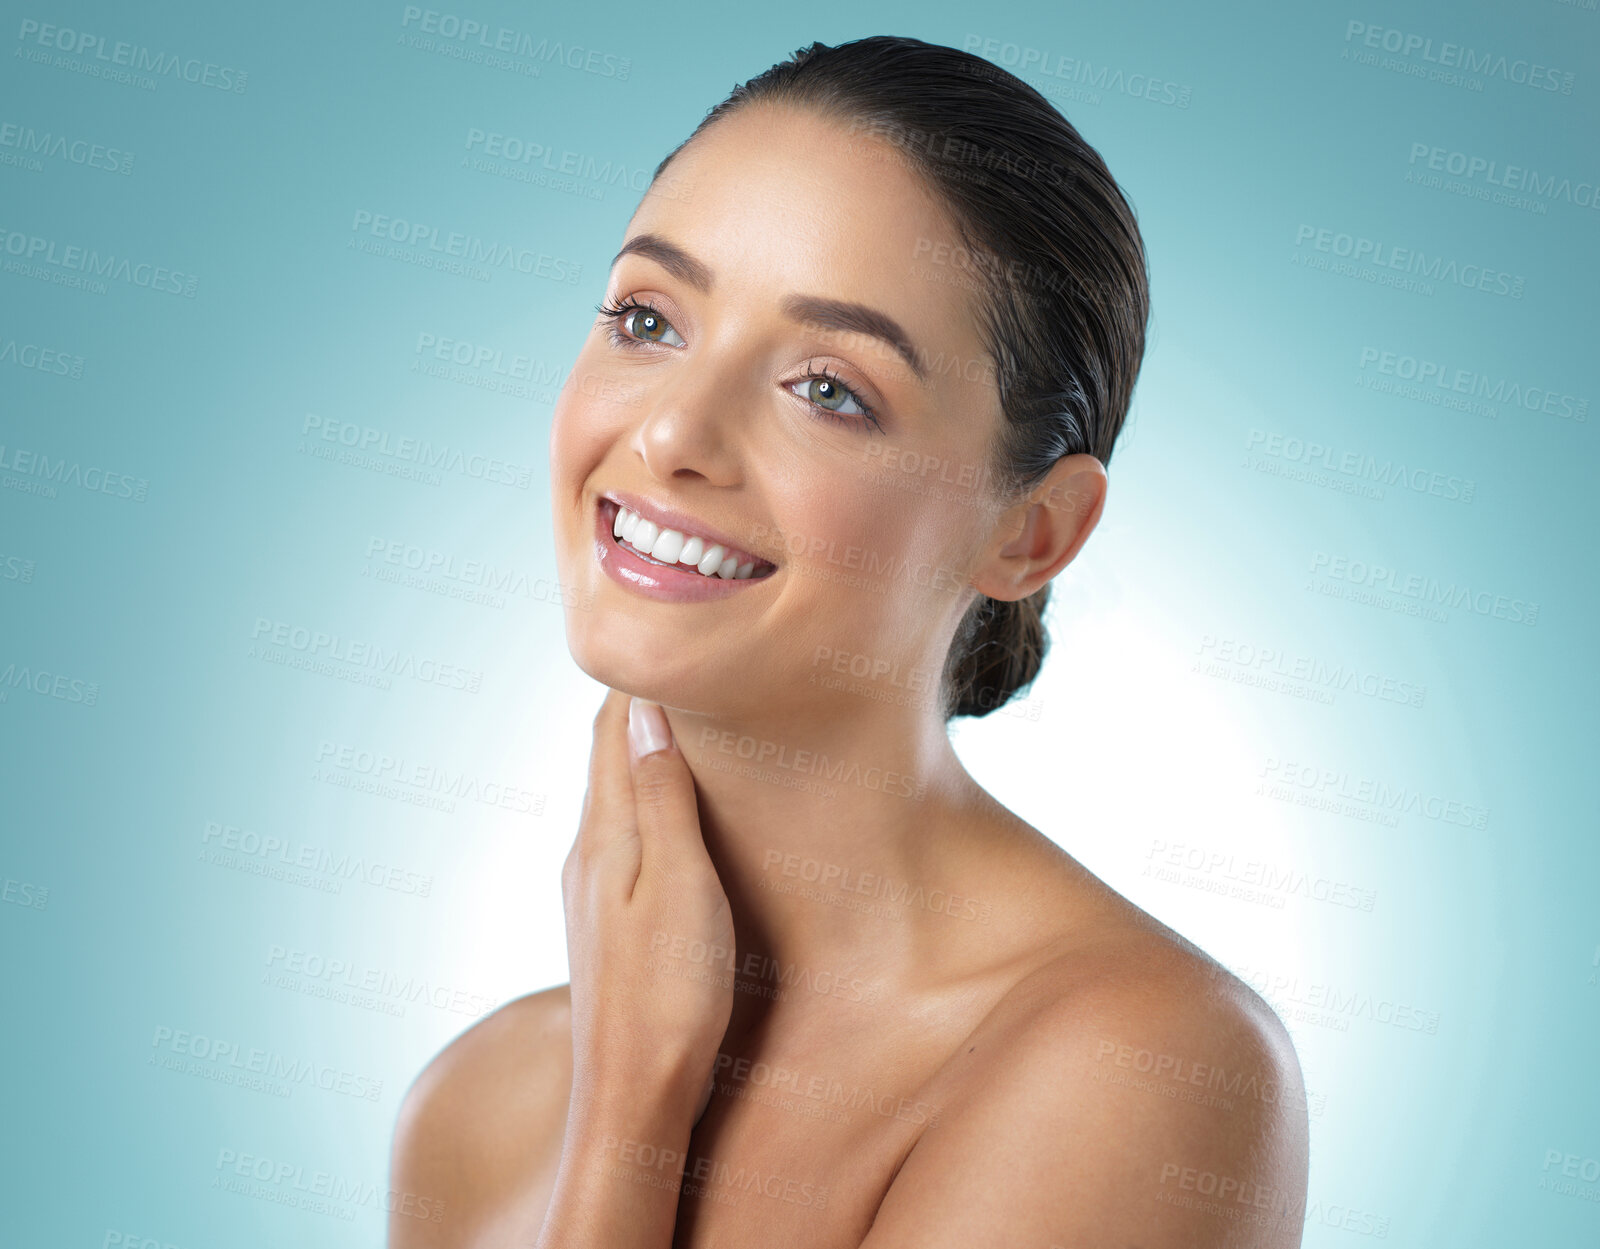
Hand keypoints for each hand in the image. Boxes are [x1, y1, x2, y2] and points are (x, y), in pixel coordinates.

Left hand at [561, 688, 735, 1120]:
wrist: (632, 1097)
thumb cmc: (669, 995)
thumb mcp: (681, 883)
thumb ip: (662, 796)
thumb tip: (647, 709)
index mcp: (605, 834)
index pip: (613, 730)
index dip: (642, 681)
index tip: (676, 637)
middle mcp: (588, 854)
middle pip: (608, 757)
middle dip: (639, 710)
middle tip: (684, 667)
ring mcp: (593, 891)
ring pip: (615, 798)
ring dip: (642, 756)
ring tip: (683, 725)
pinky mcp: (607, 923)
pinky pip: (624, 837)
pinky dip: (647, 803)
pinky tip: (671, 816)